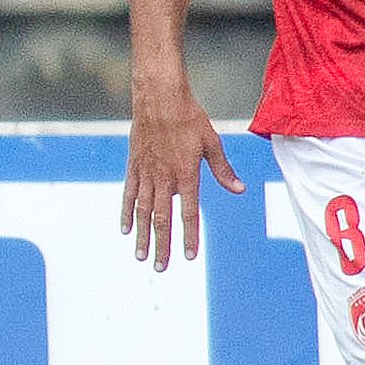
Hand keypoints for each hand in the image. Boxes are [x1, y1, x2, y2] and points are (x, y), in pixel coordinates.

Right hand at [122, 81, 241, 271]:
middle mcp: (164, 178)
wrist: (159, 97)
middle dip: (162, 245)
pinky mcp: (134, 165)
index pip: (189, 213)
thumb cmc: (189, 118)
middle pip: (161, 219)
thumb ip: (223, 170)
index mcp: (186, 174)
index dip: (189, 236)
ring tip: (140, 256)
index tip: (189, 257)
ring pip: (142, 211)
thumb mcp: (211, 142)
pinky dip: (126, 213)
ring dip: (142, 236)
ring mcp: (146, 173)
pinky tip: (124, 228)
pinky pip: (128, 194)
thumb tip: (239, 190)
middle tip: (160, 267)